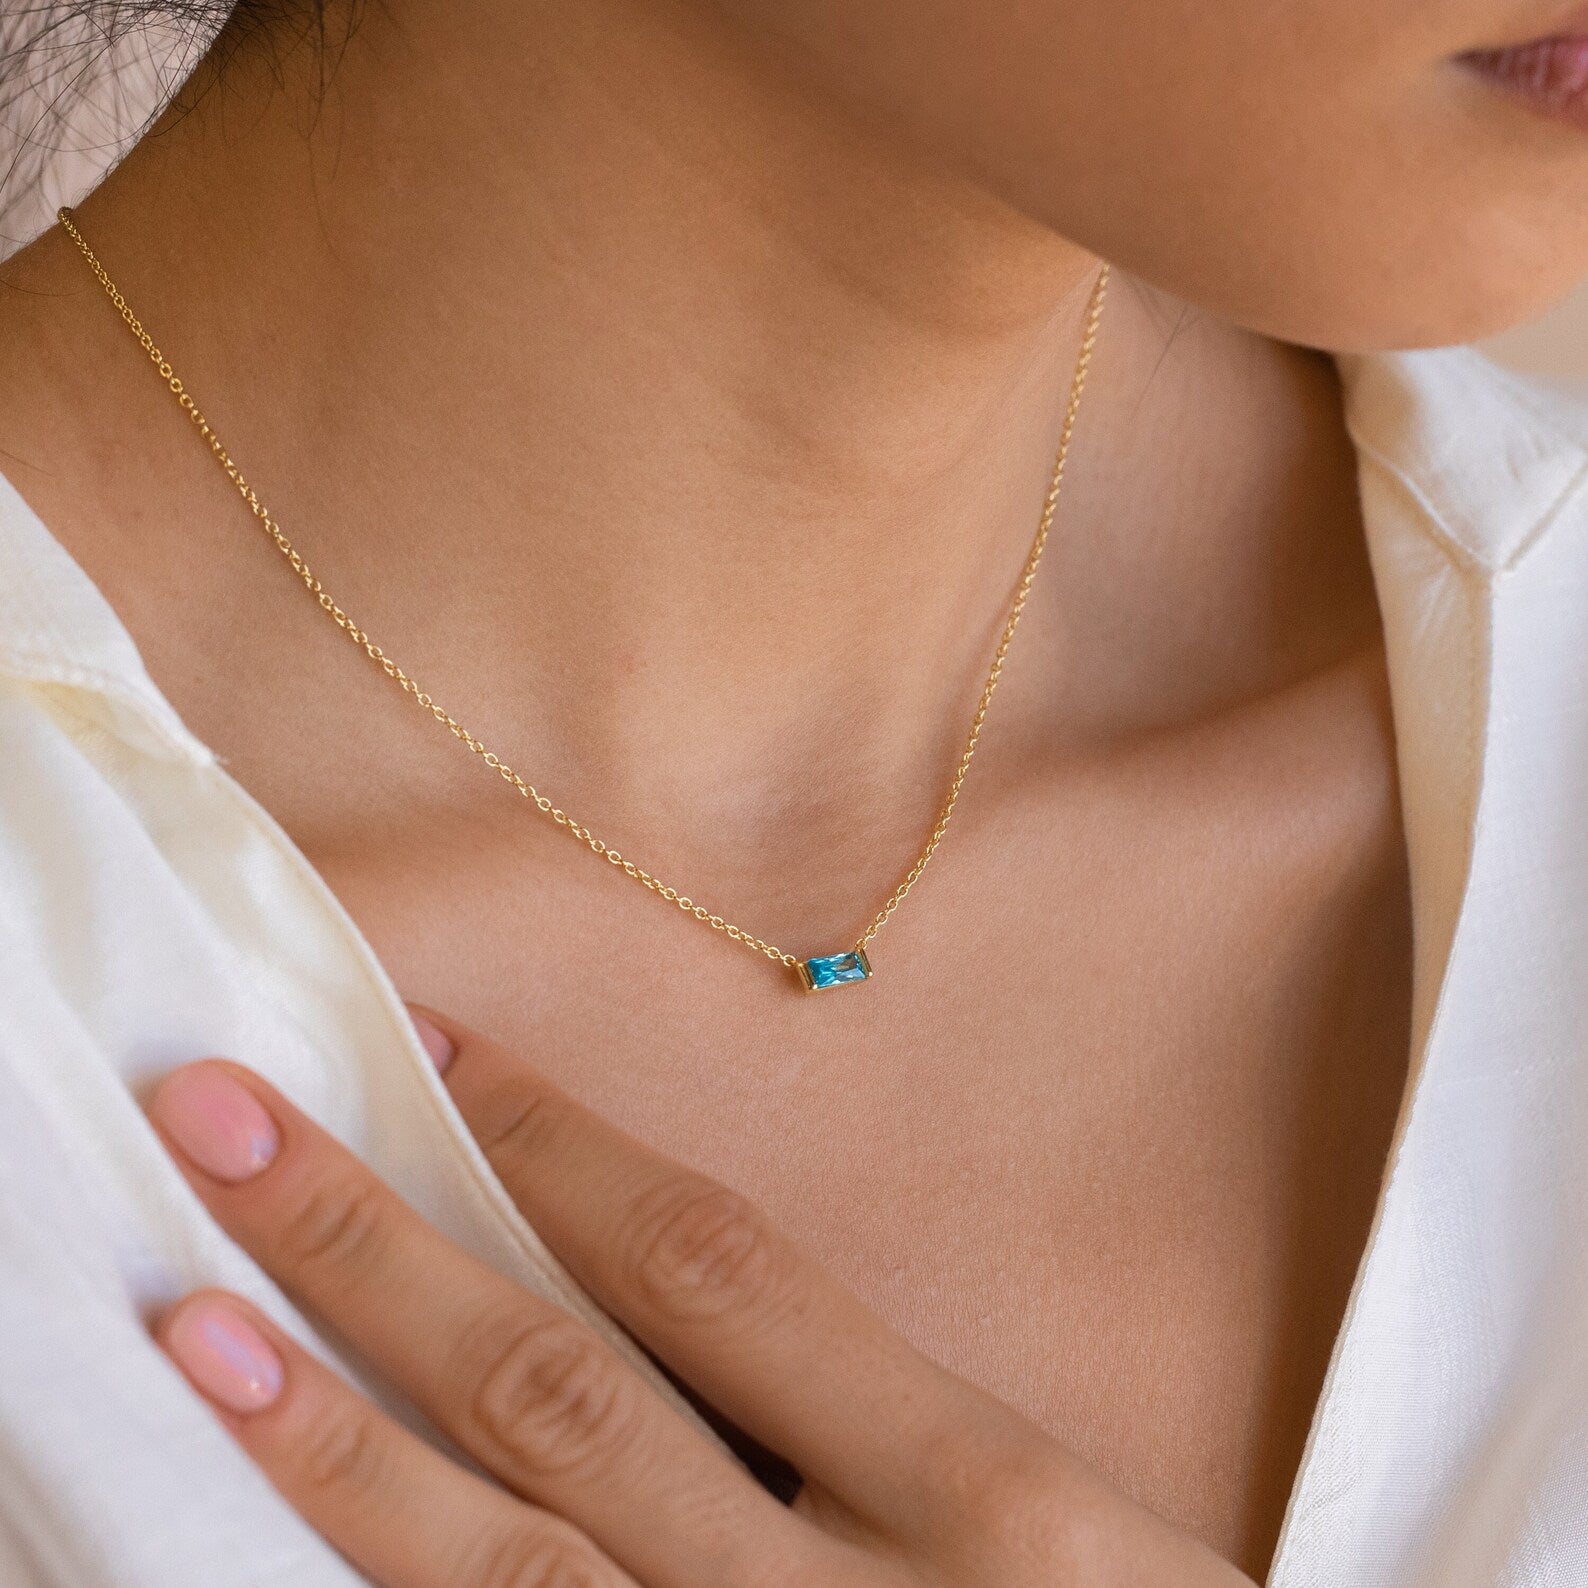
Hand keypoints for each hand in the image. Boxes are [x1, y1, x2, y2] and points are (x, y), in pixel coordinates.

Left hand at [145, 1006, 1254, 1587]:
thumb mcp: (1057, 1524)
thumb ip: (872, 1419)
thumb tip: (646, 1283)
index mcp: (982, 1490)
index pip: (712, 1267)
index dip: (555, 1146)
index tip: (433, 1044)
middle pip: (562, 1389)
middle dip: (377, 1248)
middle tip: (222, 1120)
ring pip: (500, 1567)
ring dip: (332, 1438)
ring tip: (196, 1319)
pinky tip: (275, 1530)